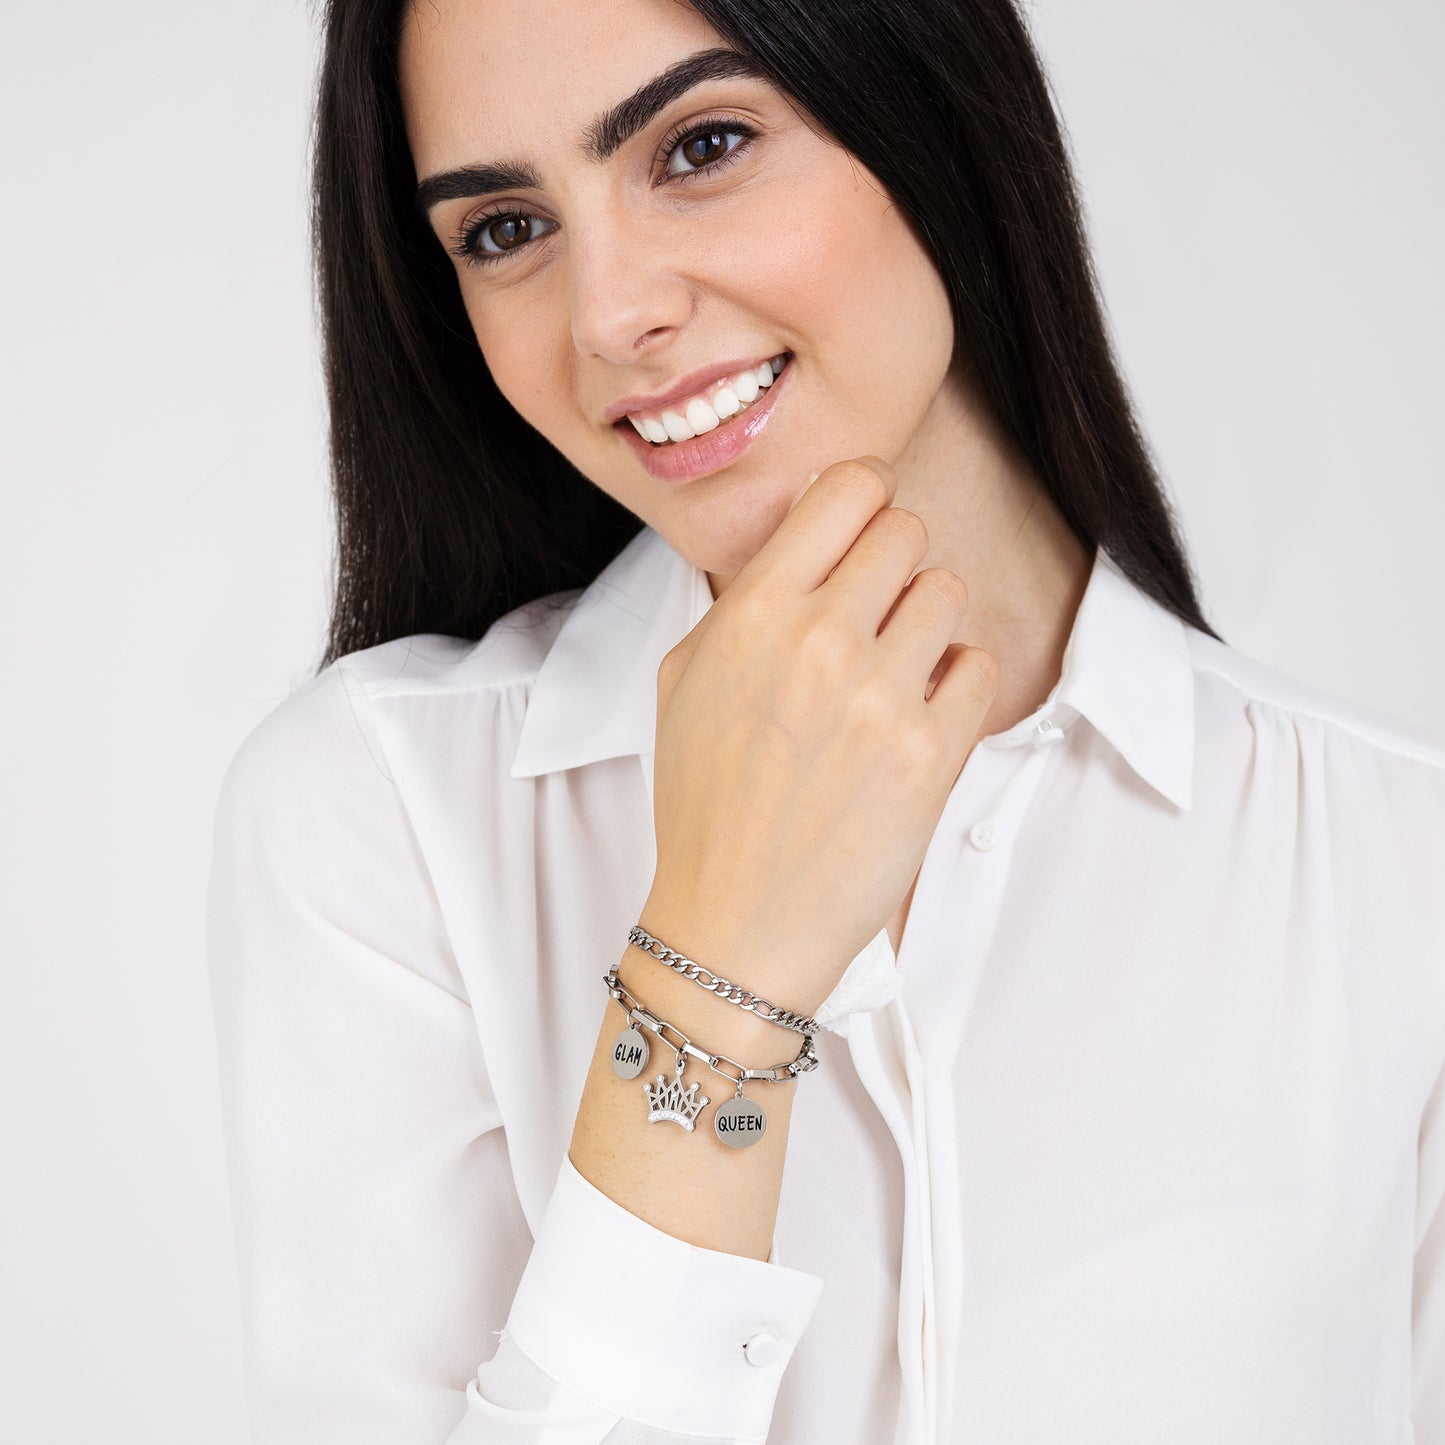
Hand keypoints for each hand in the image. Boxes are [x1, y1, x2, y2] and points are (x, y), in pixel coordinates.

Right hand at [643, 456, 999, 1013]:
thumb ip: (747, 596)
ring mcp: (881, 697)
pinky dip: (955, 685)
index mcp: (754, 613)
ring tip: (889, 678)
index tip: (858, 534)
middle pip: (906, 531)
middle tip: (870, 620)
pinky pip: (979, 665)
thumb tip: (810, 525)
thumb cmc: (705, 804)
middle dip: (892, 567)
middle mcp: (820, 641)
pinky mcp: (934, 753)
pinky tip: (914, 719)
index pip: (849, 487)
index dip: (860, 503)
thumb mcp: (686, 679)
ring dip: (924, 626)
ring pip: (948, 592)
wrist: (736, 923)